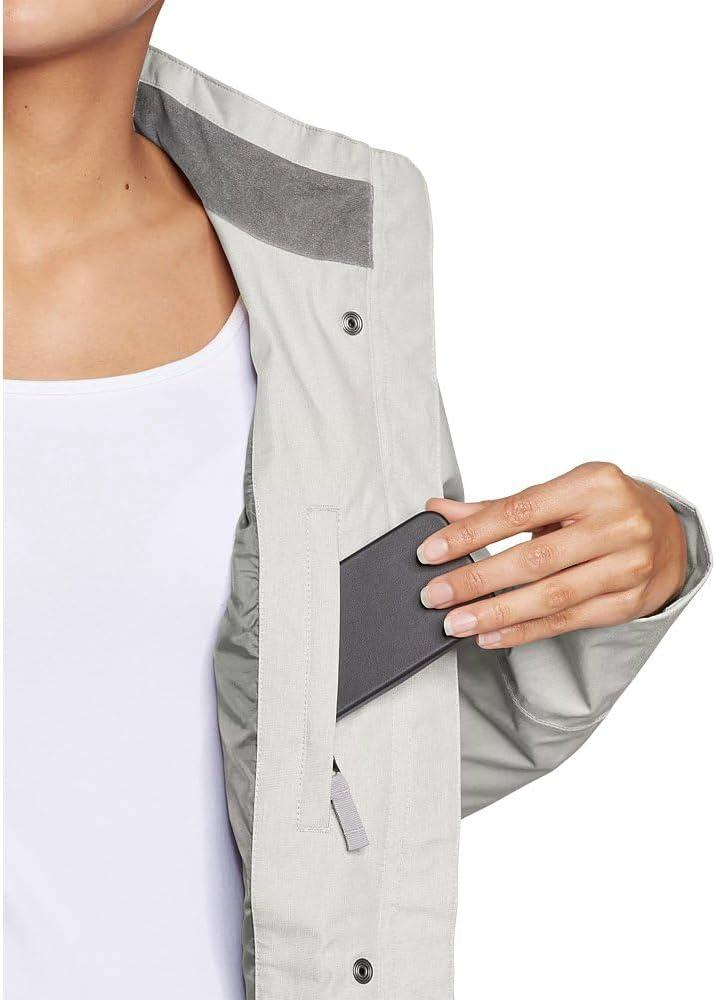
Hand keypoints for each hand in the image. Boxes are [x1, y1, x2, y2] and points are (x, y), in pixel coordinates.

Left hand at [418, 463, 686, 648]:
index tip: (431, 552)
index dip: (470, 534)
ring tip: (457, 621)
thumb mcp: (559, 494)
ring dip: (496, 612)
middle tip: (436, 594)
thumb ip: (500, 507)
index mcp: (592, 484)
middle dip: (476, 579)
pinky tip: (492, 634)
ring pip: (551, 596)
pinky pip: (567, 621)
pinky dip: (524, 630)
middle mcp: (616, 523)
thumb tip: (440, 511)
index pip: (518, 511)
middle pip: (534, 559)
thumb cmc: (604, 508)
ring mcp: (627, 565)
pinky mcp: (629, 601)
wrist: (668, 533)